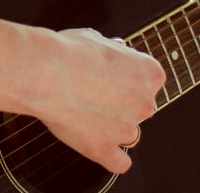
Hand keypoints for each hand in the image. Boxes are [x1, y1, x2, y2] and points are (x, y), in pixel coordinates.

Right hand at [30, 27, 164, 174]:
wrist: (48, 73)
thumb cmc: (71, 53)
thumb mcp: (98, 38)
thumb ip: (113, 53)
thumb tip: (111, 55)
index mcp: (148, 73)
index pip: (150, 76)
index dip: (129, 73)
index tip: (115, 72)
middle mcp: (144, 103)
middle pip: (140, 105)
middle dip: (122, 99)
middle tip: (97, 89)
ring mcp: (126, 128)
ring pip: (128, 131)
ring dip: (114, 124)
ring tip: (88, 111)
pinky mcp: (105, 149)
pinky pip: (119, 162)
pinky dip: (112, 156)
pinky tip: (101, 144)